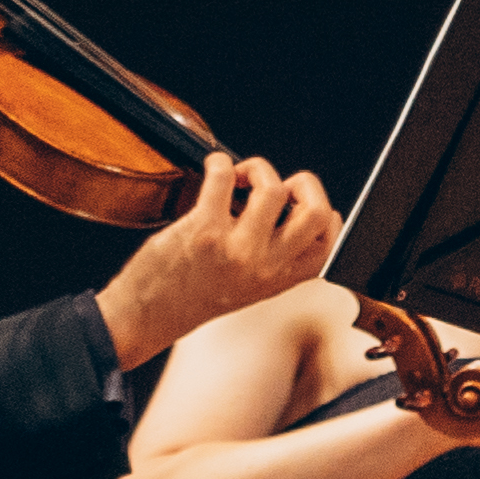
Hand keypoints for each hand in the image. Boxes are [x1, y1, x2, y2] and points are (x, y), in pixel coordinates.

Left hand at [97, 154, 341, 366]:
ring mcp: (236, 248)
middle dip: (304, 183)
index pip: (330, 239)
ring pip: (273, 189)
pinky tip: (214, 170)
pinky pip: (224, 177)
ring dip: (257, 168)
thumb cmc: (195, 296)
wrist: (149, 315)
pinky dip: (219, 163)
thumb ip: (274, 256)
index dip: (323, 210)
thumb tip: (287, 208)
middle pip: (317, 212)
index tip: (297, 202)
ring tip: (239, 178)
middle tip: (276, 186)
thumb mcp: (251, 286)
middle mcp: (266, 266)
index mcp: (282, 278)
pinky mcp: (203, 230)